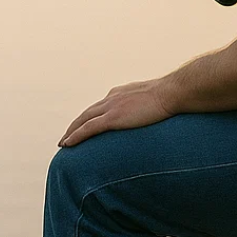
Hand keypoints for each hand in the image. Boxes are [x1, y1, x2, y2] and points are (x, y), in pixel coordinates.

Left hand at [58, 79, 173, 147]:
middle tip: (67, 136)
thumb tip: (154, 114)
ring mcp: (111, 107)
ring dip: (71, 132)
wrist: (172, 93)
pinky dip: (75, 136)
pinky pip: (88, 128)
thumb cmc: (171, 96)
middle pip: (87, 113)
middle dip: (76, 125)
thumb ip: (148, 106)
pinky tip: (67, 144)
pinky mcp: (113, 118)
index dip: (90, 117)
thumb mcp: (156, 100)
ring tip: (64, 143)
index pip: (100, 106)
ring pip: (83, 121)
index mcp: (121, 93)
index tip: (85, 125)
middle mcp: (112, 98)